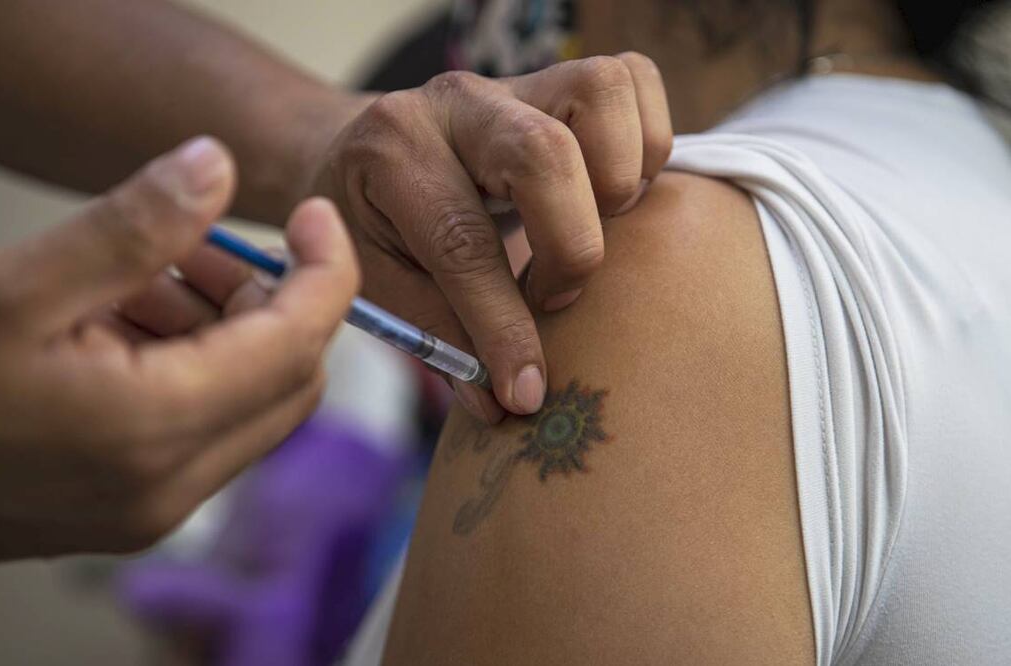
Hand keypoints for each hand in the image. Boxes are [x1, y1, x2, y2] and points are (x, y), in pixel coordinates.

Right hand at [0, 138, 358, 570]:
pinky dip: (194, 368)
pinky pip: (209, 429)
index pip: (299, 344)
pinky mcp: (139, 510)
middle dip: (267, 299)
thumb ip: (129, 228)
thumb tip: (216, 169)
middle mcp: (175, 484)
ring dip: (222, 331)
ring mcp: (160, 507)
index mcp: (156, 428)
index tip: (316, 218)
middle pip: (290, 377)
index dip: (327, 271)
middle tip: (197, 247)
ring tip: (140, 281)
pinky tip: (123, 329)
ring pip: (252, 403)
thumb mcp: (12, 286)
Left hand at [313, 54, 670, 421]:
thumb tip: (505, 403)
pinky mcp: (561, 76)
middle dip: (570, 246)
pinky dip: (645, 143)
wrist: (367, 150)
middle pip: (546, 154)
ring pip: (602, 94)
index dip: (502, 326)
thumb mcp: (378, 283)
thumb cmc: (372, 224)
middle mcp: (458, 100)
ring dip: (619, 180)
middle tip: (554, 296)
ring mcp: (515, 78)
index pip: (462, 241)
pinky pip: (634, 81)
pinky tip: (612, 196)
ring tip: (593, 231)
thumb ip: (437, 336)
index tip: (525, 390)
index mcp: (394, 151)